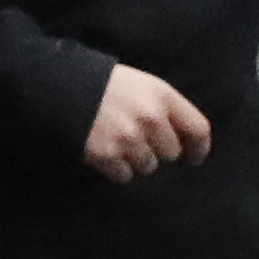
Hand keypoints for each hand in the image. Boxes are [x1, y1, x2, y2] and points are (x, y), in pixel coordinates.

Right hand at [83, 65, 211, 184]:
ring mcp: (129, 138)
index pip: (198, 129)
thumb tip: (179, 136)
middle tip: (138, 141)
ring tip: (118, 144)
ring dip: (136, 160)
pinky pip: (125, 175)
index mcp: (162, 95)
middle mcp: (150, 118)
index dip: (199, 148)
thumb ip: (161, 105)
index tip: (194, 157)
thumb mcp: (139, 83)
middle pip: (171, 152)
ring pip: (148, 166)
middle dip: (157, 150)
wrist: (59, 87)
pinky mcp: (108, 155)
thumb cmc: (100, 82)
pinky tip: (106, 154)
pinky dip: (117, 169)